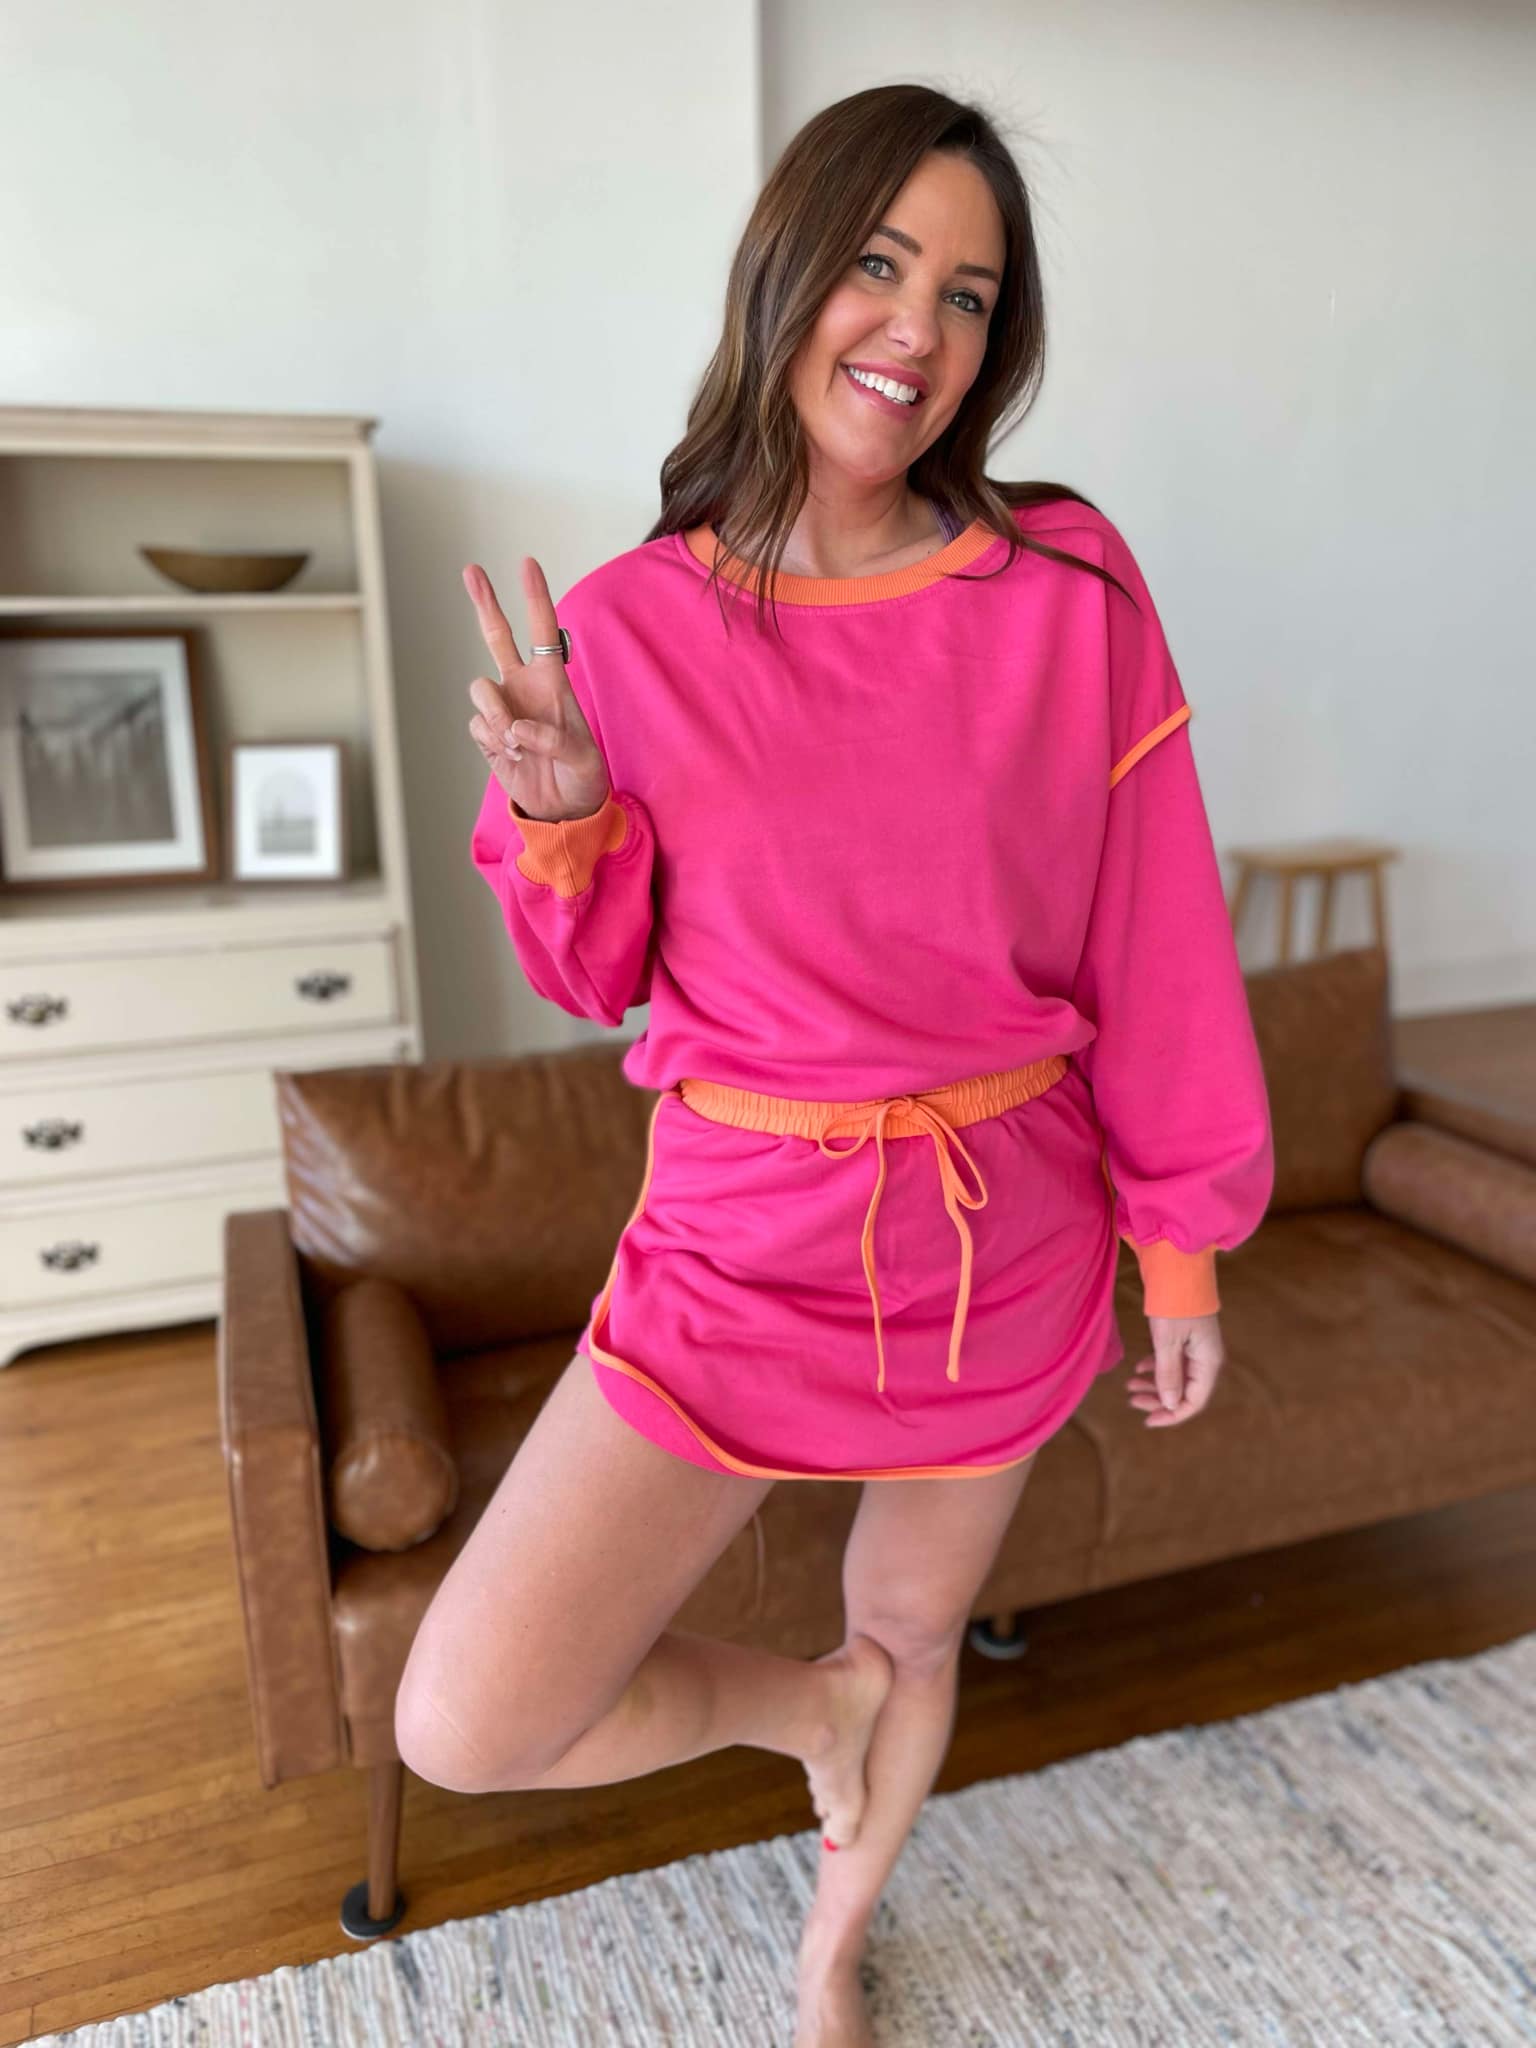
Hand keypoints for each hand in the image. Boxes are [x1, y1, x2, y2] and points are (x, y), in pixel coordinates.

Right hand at [463, 557, 611, 821]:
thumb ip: (555, 741)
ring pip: (480, 688)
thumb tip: (517, 728)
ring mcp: (503, 709)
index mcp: (553, 683)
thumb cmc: (582, 779)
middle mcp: (523, 688)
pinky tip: (514, 757)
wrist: (564, 810)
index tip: (527, 564)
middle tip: (471, 569)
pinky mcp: (488, 735)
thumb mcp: (584, 761)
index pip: (543, 632)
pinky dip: (493, 740)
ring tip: (517, 743)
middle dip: (484, 602)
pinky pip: (478, 724)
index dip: (535, 598)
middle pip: (497, 636)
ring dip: (496, 715)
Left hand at [1125, 1311, 1224, 1426]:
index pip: (1194, 1401)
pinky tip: (1139, 1367)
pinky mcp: (1185, 1336)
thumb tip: (1170, 1404)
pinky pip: (1173, 1361)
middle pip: (1184, 1391)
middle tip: (1131, 1401)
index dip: (1172, 1414)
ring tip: (1129, 1386)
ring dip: (1154, 1384)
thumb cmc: (1174, 1304)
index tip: (1147, 1420)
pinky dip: (1156, 1367)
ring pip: (1176, 1376)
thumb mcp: (1167, 1342)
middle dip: (1158, 1400)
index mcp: (1208, 1362)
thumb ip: (1169, 1375)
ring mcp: (1196, 1346)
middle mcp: (1206, 1357)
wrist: (1177, 1267)